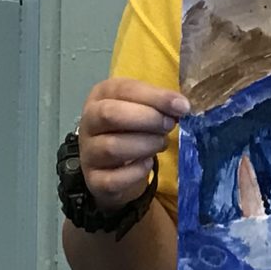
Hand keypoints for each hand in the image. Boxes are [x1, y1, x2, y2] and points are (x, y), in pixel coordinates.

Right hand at [76, 78, 189, 212]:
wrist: (113, 166)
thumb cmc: (131, 128)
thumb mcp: (143, 107)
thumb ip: (160, 104)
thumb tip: (181, 106)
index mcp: (101, 96)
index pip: (124, 89)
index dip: (156, 97)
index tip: (182, 106)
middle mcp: (88, 122)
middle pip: (110, 114)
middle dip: (147, 119)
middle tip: (169, 125)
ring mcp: (88, 152)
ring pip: (111, 147)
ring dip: (145, 145)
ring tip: (161, 143)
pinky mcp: (93, 180)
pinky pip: (113, 178)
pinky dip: (136, 172)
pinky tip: (148, 164)